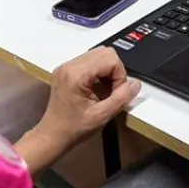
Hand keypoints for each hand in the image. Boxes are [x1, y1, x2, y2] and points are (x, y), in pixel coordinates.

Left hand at [18, 48, 140, 172]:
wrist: (53, 135)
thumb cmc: (72, 128)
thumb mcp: (102, 116)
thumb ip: (121, 98)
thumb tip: (135, 84)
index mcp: (76, 75)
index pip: (110, 59)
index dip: (120, 76)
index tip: (116, 93)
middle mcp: (69, 66)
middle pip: (105, 52)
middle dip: (115, 71)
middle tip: (111, 91)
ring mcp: (67, 66)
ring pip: (99, 54)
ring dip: (107, 71)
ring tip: (104, 90)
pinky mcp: (67, 70)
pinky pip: (90, 60)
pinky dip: (99, 72)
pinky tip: (97, 88)